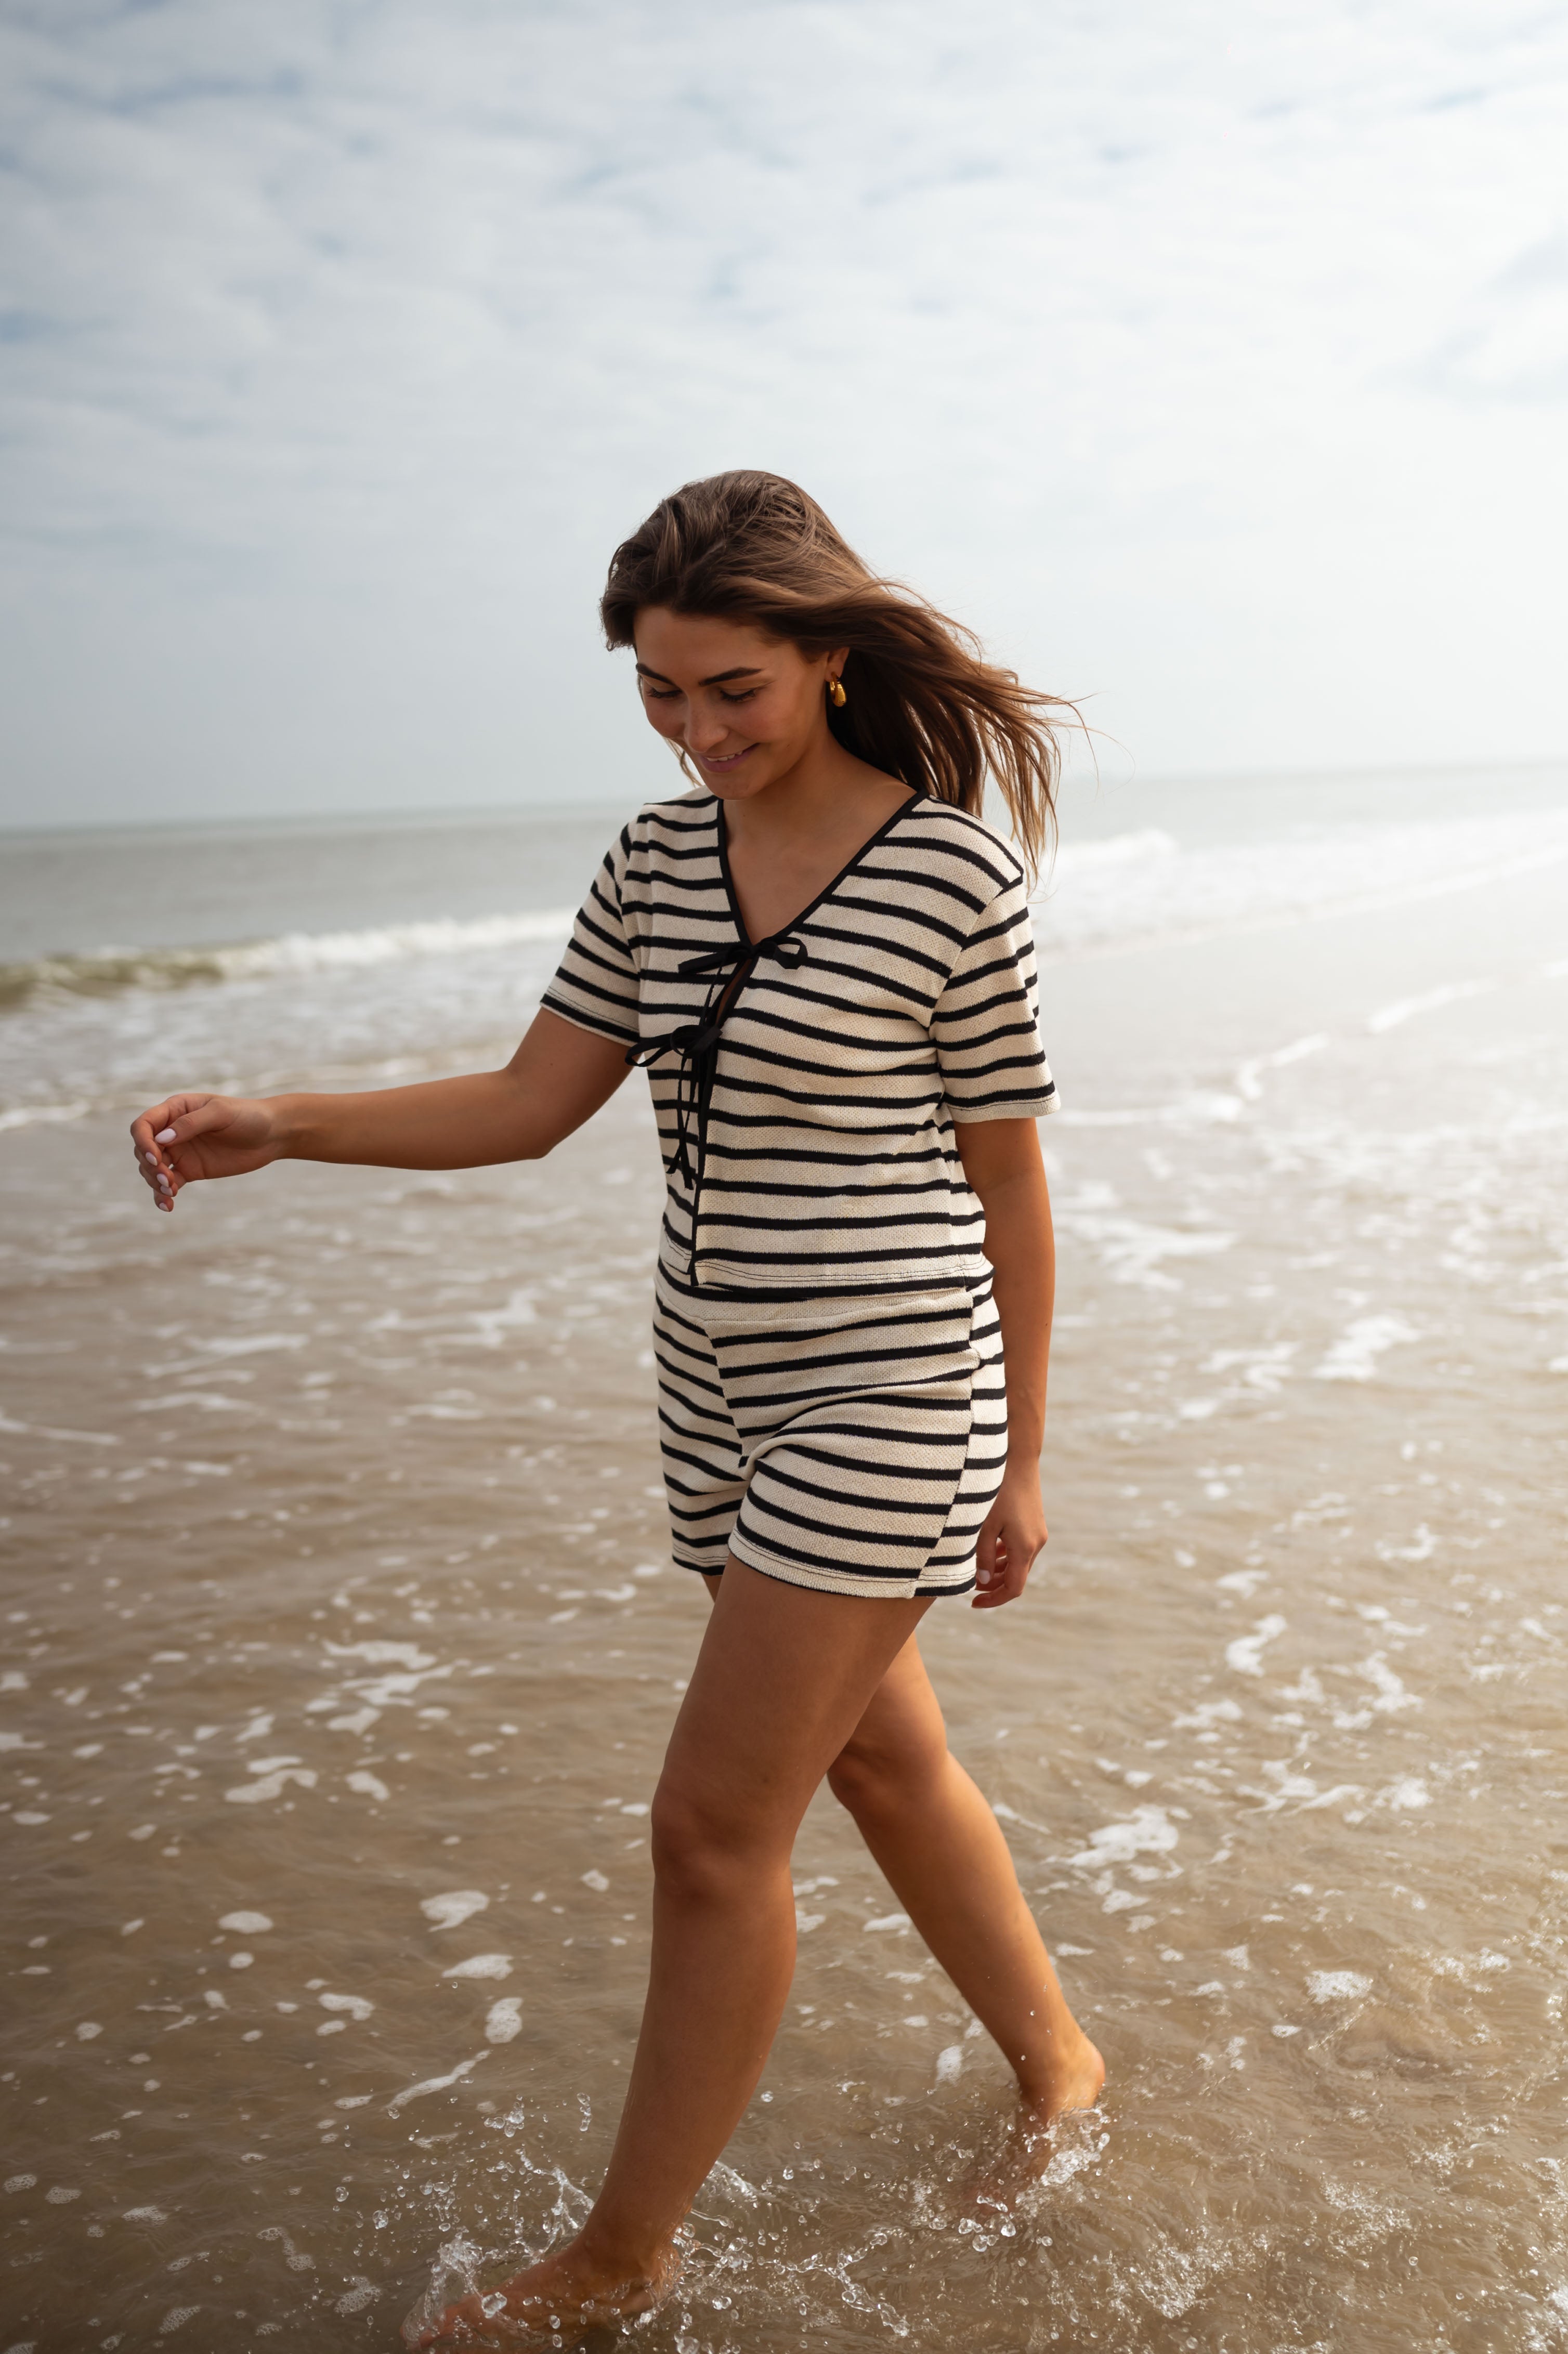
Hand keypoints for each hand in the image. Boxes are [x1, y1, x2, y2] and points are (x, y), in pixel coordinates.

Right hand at [128, 1093, 282, 1212]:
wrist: (272, 1135)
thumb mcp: (221, 1113)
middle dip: (150, 1166)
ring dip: (154, 1182)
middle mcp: (172, 1131)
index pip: (144, 1125)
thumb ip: (191, 1124)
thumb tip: (161, 1139)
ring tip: (170, 1191)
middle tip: (167, 1179)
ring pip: (151, 1169)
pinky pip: (168, 1184)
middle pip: (143, 1150)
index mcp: (175, 1110)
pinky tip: (168, 1206)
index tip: (157, 1158)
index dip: (143, 1141)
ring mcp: (180, 1152)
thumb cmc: (247, 1116)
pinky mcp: (190, 1170)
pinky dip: (163, 1195)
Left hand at [971, 1462, 1047, 1609]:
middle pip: (1016, 1577)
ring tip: (974, 1569)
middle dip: (992, 1585)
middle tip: (968, 1586)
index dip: (993, 1600)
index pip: (1013, 1588)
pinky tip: (986, 1549)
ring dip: (997, 1570)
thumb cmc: (998, 1490)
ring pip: (1017, 1563)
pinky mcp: (1034, 1523)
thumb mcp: (983, 1525)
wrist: (1018, 1458)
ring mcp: (1037, 1533)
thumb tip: (980, 1582)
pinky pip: (1019, 1548)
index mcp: (1025, 1547)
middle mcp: (1036, 1543)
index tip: (973, 1603)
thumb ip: (980, 1556)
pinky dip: (1003, 1555)